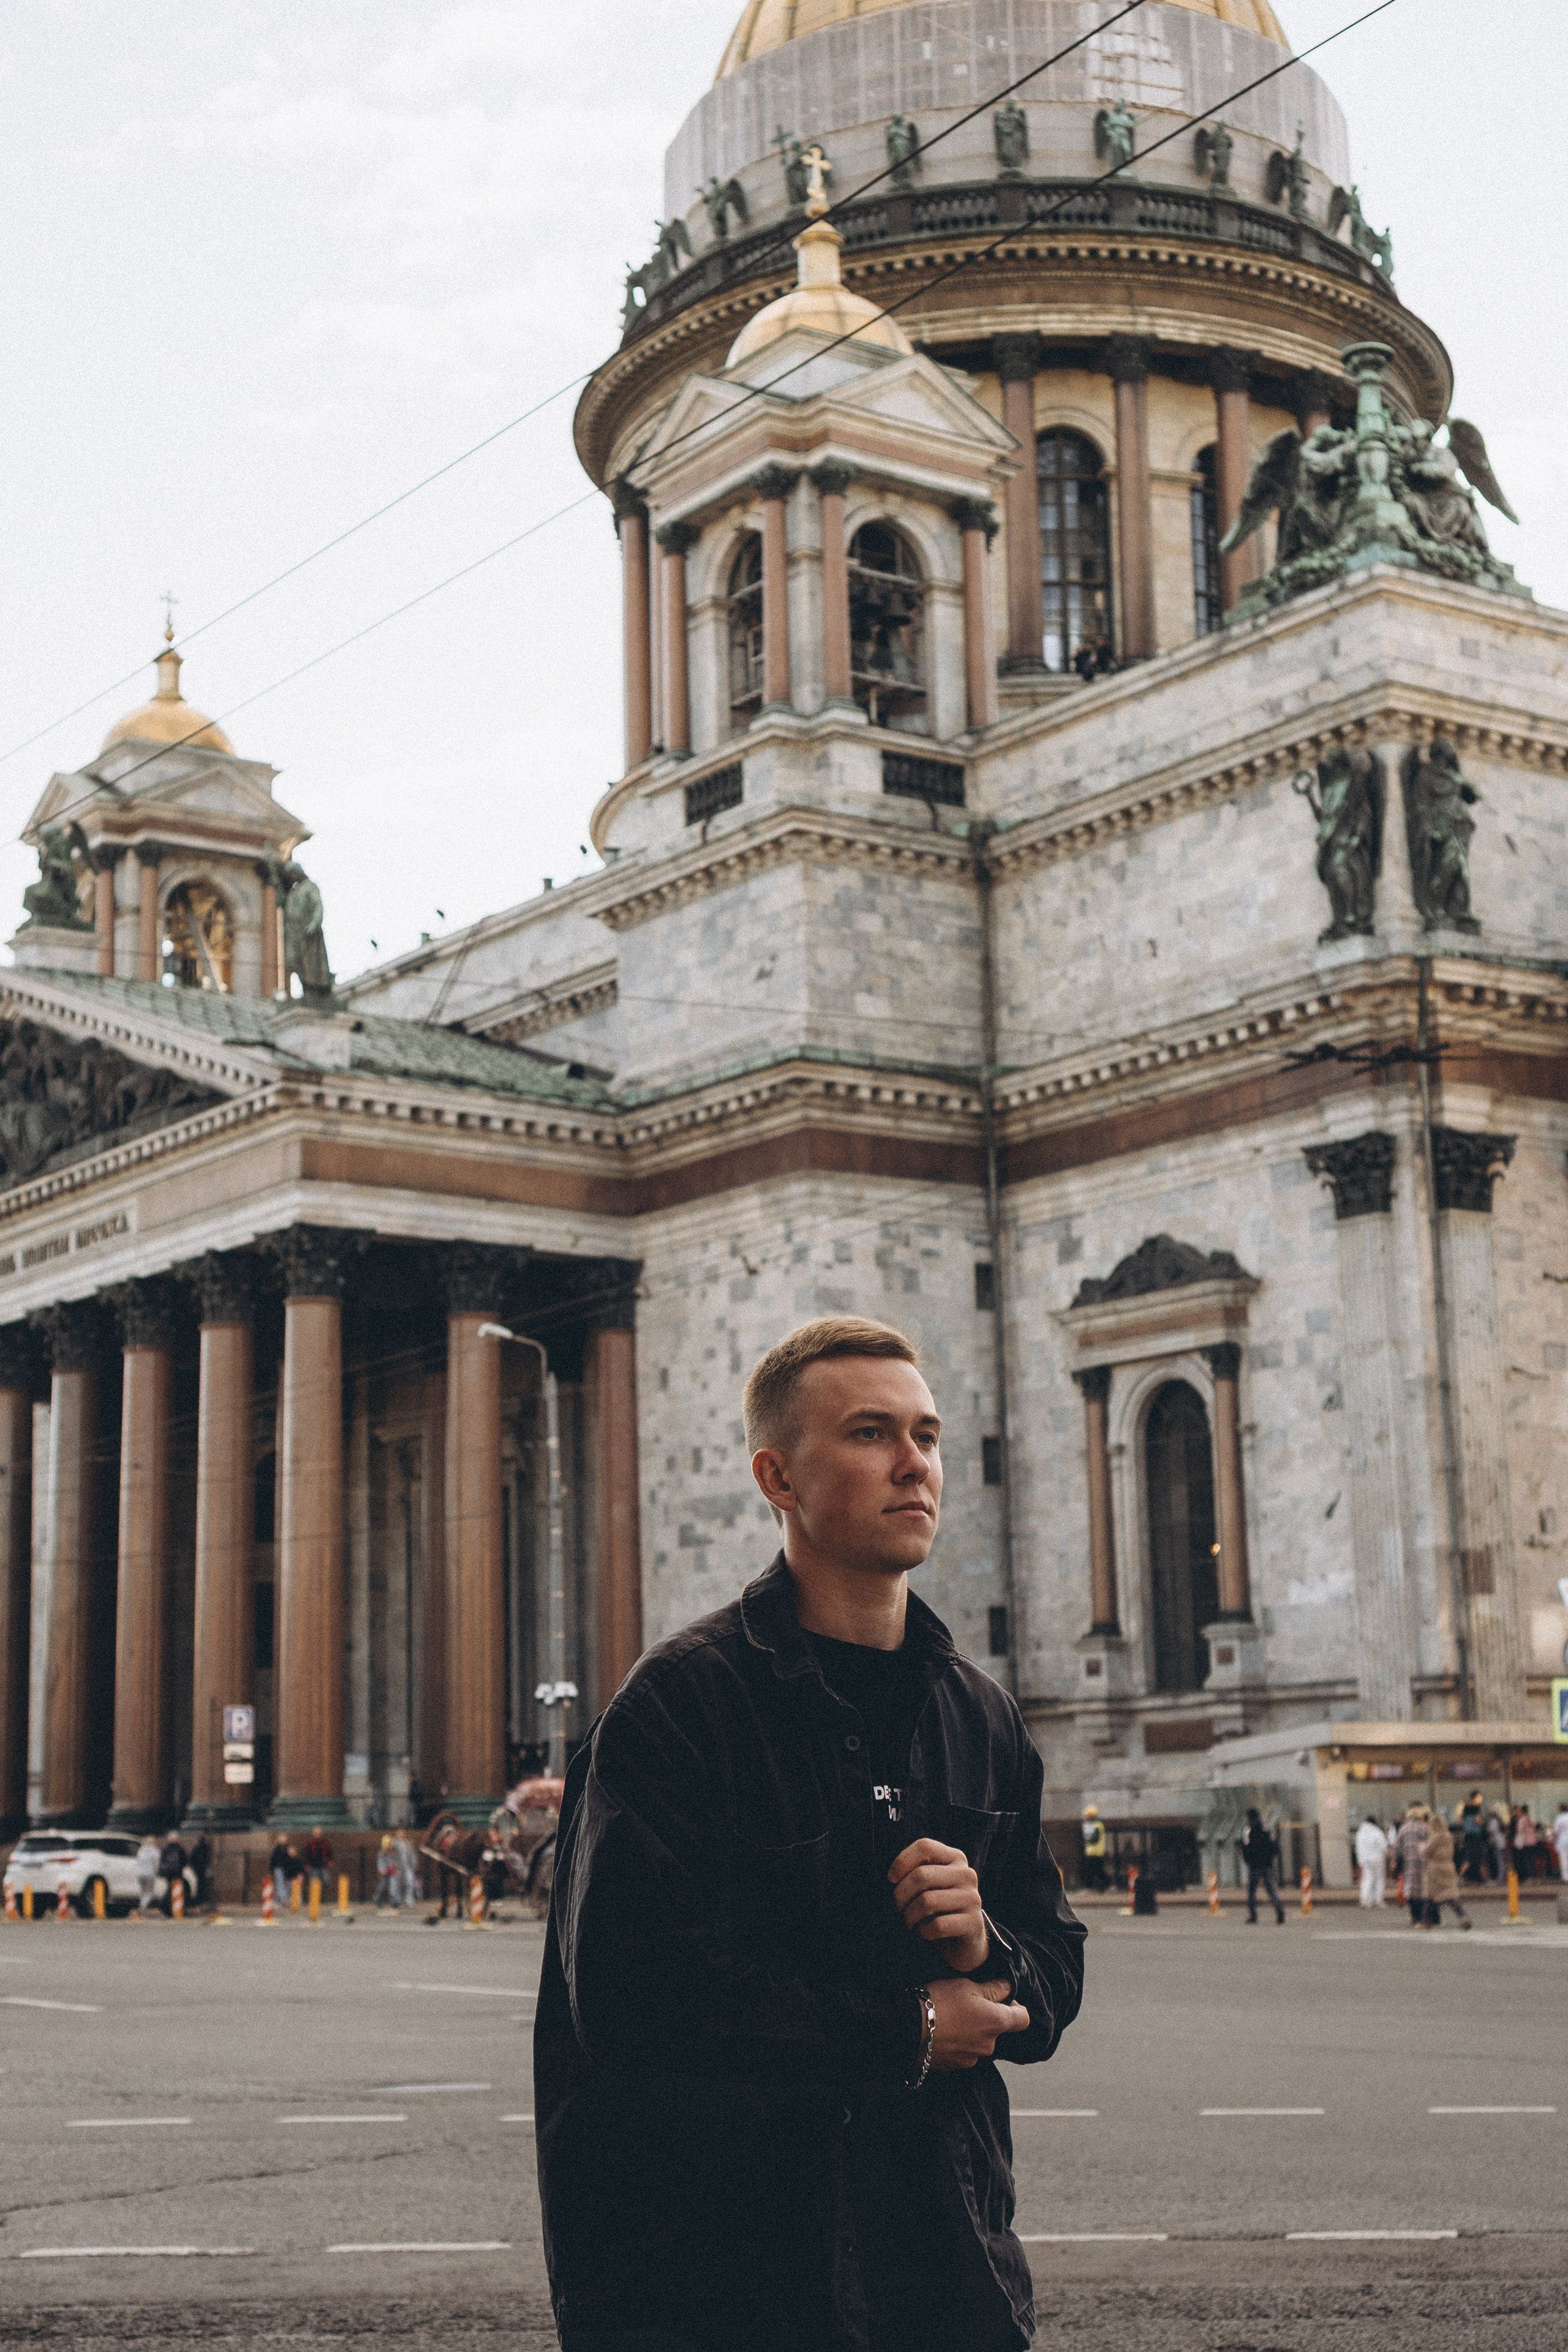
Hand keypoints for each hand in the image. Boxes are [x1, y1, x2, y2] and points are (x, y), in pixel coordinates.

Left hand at [889, 1837, 988, 1973]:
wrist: (963, 1939)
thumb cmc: (939, 1907)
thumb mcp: (930, 1885)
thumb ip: (916, 1873)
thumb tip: (892, 1877)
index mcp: (955, 1858)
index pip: (925, 1847)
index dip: (902, 1861)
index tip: (891, 1879)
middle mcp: (966, 1874)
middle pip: (921, 1875)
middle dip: (900, 1895)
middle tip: (897, 1908)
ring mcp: (972, 1898)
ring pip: (927, 1902)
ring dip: (909, 1916)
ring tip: (908, 1921)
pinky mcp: (973, 1922)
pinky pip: (937, 1925)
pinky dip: (923, 1931)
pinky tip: (923, 1932)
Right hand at [928, 1977, 1029, 2071]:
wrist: (907, 2030)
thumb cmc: (938, 2003)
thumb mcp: (966, 1986)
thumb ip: (992, 1989)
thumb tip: (1008, 1987)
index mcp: (996, 2022)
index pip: (1024, 2018)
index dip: (1016, 2006)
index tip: (1001, 1998)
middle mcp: (990, 2045)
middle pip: (998, 2029)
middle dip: (987, 2017)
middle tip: (966, 2003)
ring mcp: (973, 2058)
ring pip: (980, 2041)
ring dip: (971, 2031)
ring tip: (950, 2017)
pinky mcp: (956, 2066)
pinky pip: (964, 2051)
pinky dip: (958, 2042)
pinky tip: (942, 2031)